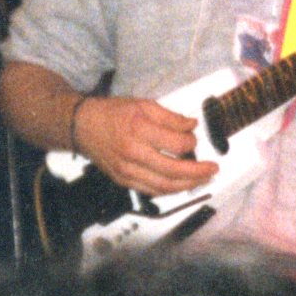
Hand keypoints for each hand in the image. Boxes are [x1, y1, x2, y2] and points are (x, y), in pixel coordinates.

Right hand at [74, 96, 219, 196]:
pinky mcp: (123, 180)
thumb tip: (192, 125)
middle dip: (197, 172)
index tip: (194, 139)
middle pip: (173, 170)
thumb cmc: (112, 113)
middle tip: (213, 169)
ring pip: (163, 185)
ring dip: (187, 185)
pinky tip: (181, 185)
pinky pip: (151, 190)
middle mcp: (133, 152)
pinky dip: (169, 190)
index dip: (191, 142)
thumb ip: (170, 117)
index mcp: (139, 129)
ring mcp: (127, 170)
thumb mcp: (143, 104)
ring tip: (202, 180)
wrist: (83, 126)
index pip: (176, 144)